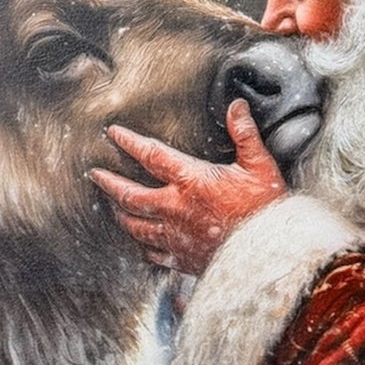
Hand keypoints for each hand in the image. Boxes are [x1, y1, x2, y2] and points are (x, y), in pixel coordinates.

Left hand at [89, 100, 286, 276]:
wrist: (268, 254)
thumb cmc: (265, 209)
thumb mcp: (259, 165)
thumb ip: (245, 134)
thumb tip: (236, 106)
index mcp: (191, 181)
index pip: (151, 156)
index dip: (129, 142)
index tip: (113, 133)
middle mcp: (175, 208)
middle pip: (130, 195)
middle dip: (110, 183)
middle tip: (96, 175)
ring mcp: (175, 236)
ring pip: (136, 226)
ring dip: (122, 214)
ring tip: (114, 207)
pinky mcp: (181, 258)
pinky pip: (153, 252)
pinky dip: (144, 245)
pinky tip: (142, 242)